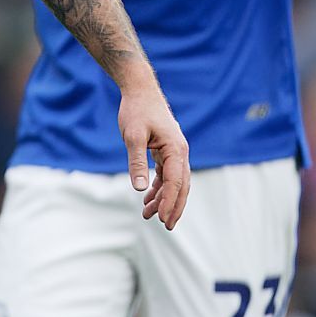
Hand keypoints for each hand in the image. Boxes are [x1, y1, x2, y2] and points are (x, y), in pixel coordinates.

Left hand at [119, 85, 189, 229]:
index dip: (169, 201)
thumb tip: (139, 189)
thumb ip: (137, 162)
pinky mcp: (166, 150)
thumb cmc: (137, 110)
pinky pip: (166, 174)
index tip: (162, 219)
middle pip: (181, 185)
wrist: (140, 90)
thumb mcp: (133, 136)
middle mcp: (180, 152)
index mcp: (176, 149)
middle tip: (166, 226)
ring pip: (174, 182)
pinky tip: (148, 198)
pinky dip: (159, 187)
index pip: (176, 182)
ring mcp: (174, 151)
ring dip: (164, 199)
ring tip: (148, 215)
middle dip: (174, 206)